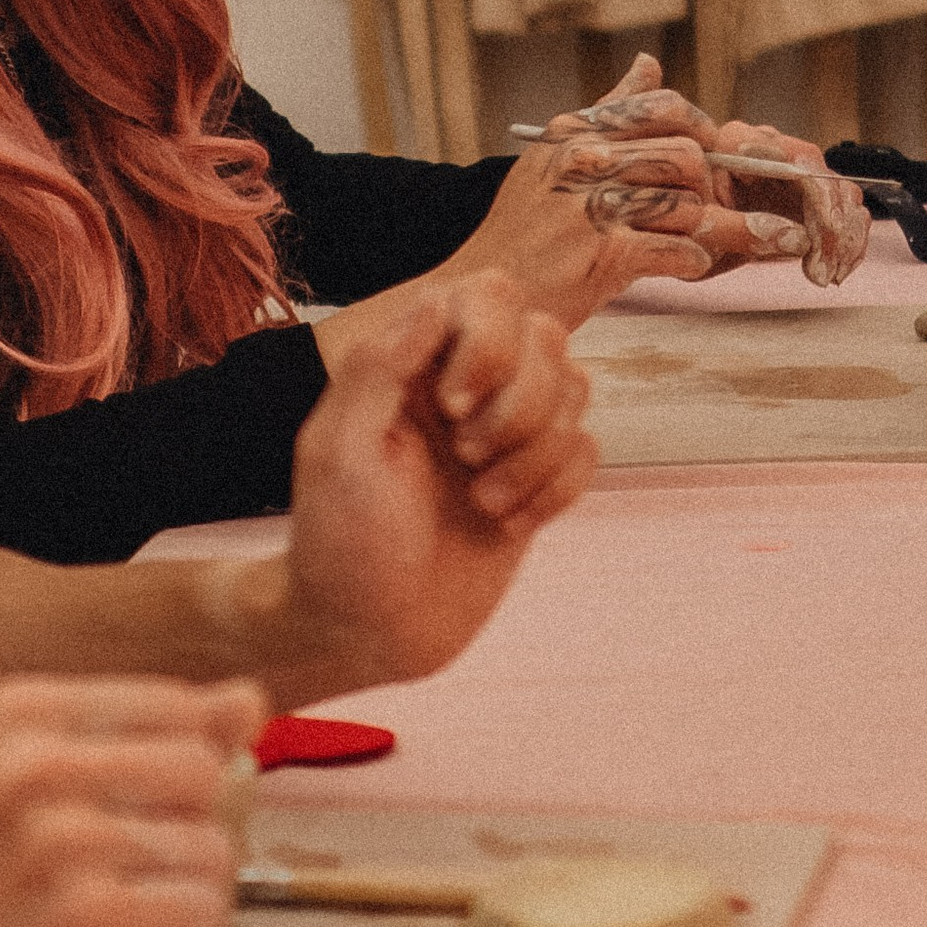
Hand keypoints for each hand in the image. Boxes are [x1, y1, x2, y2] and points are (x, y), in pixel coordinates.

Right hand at [0, 674, 261, 926]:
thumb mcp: (36, 792)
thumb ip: (149, 739)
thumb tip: (249, 699)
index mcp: (17, 713)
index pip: (179, 709)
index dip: (173, 779)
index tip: (110, 820)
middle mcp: (33, 764)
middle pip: (203, 774)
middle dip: (182, 837)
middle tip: (109, 882)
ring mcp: (60, 841)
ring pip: (210, 852)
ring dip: (177, 902)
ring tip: (100, 926)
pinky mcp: (89, 921)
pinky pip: (200, 914)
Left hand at [269, 274, 592, 699]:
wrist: (369, 632)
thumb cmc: (340, 543)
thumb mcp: (338, 450)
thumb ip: (381, 365)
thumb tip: (437, 298)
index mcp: (410, 364)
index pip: (488, 295)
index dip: (488, 342)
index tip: (450, 407)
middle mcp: (463, 386)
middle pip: (546, 336)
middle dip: (519, 404)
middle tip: (464, 457)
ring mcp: (505, 433)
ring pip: (577, 388)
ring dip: (536, 453)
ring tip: (481, 500)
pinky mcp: (536, 481)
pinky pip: (588, 450)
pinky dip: (556, 489)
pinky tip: (506, 524)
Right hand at [538, 52, 867, 288]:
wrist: (490, 292)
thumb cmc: (526, 230)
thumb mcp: (554, 158)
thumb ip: (609, 112)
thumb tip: (649, 62)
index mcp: (574, 133)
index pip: (662, 106)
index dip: (700, 128)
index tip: (708, 151)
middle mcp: (583, 162)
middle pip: (688, 157)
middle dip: (708, 186)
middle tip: (704, 206)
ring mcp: (593, 209)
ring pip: (690, 206)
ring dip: (710, 230)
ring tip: (701, 242)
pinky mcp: (607, 256)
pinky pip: (682, 250)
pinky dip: (693, 261)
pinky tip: (681, 265)